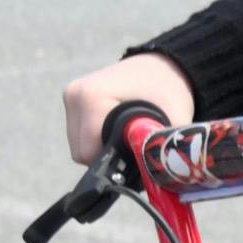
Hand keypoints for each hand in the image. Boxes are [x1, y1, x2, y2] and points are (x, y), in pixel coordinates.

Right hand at [59, 52, 193, 169]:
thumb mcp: (172, 119)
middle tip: (136, 148)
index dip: (114, 163)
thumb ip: (160, 148)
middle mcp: (74, 95)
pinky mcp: (72, 100)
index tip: (136, 159)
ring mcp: (70, 97)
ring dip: (103, 148)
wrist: (161, 64)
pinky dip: (99, 139)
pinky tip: (118, 130)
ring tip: (128, 136)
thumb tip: (158, 178)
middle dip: (109, 157)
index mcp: (91, 97)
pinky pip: (80, 135)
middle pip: (81, 151)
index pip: (89, 152)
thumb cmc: (169, 89)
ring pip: (79, 145)